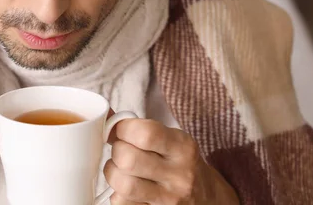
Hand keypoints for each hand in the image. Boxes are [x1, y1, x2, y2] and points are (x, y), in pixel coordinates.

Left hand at [104, 119, 238, 204]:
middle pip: (128, 159)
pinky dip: (118, 194)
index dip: (123, 129)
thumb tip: (105, 116)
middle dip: (116, 151)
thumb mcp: (170, 139)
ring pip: (123, 184)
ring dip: (113, 173)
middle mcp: (179, 175)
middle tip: (121, 150)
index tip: (121, 130)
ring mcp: (168, 200)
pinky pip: (122, 203)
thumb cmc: (179, 162)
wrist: (206, 197)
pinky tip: (128, 188)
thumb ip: (139, 127)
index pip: (145, 134)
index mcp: (183, 148)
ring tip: (121, 169)